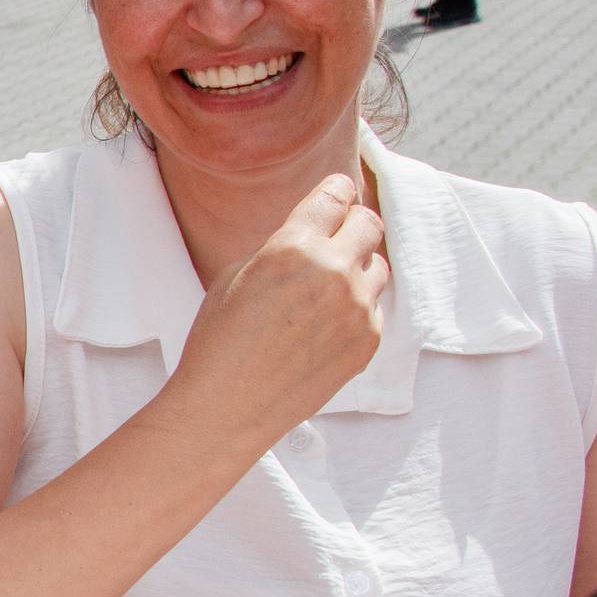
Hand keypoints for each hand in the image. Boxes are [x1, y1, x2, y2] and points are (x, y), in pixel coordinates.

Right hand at [162, 174, 388, 444]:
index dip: (338, 189)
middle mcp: (334, 271)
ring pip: (378, 268)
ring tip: (327, 289)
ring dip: (358, 269)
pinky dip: (355, 310)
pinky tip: (323, 327)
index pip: (336, 195)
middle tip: (339, 234)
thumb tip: (309, 237)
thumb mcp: (234, 276)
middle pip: (370, 223)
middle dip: (355, 223)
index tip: (339, 192)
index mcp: (293, 246)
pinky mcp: (367, 341)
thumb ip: (280, 248)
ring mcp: (357, 308)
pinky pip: (373, 310)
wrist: (228, 407)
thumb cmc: (219, 342)